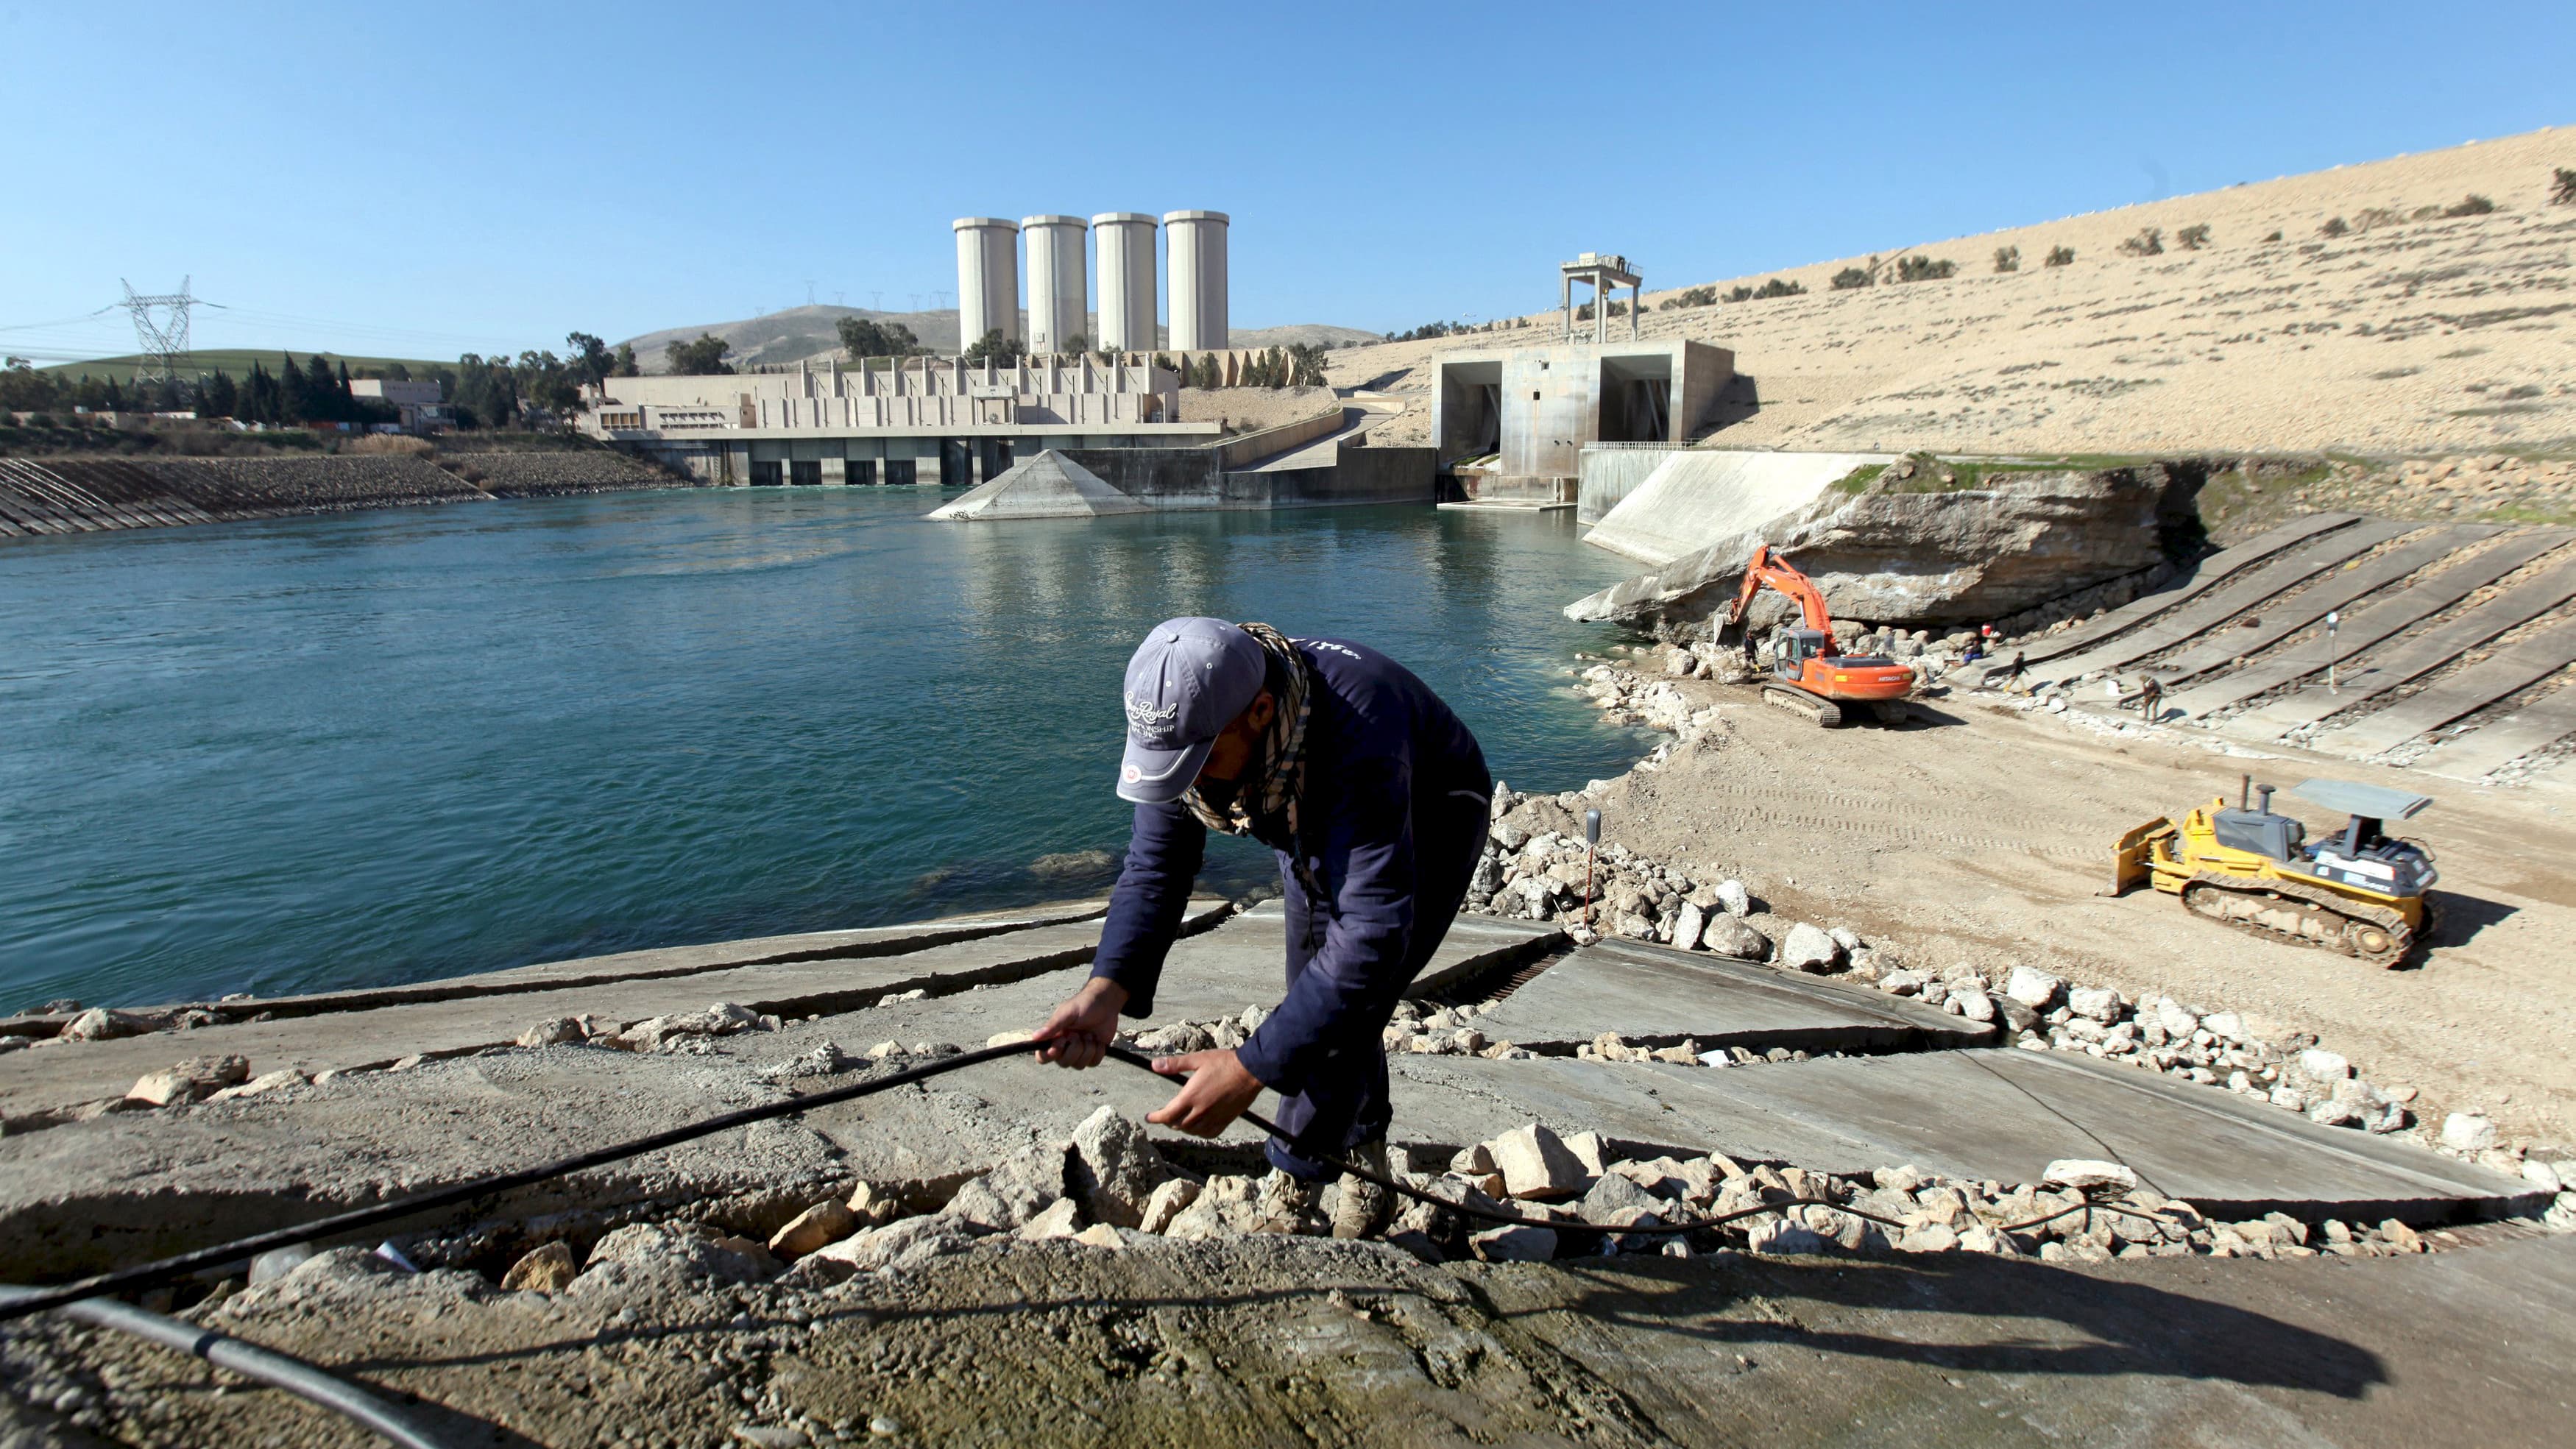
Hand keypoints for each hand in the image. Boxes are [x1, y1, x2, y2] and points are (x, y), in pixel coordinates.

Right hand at [1032, 978, 1127, 1068]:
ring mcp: (1079, 1052)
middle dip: (1074, 1049)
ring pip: (1079, 1065)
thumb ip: (1052, 1026)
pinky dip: (1098, 1052)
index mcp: (1054, 1037)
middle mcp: (1065, 1047)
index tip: (1061, 1042)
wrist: (1106, 1004)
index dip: (1049, 1054)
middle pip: (1063, 1063)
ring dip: (1087, 1049)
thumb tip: (1034, 1037)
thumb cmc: (1084, 1005)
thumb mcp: (1067, 1012)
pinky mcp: (1093, 1054)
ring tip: (1090, 1034)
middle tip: (1078, 1034)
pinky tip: (1098, 1040)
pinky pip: (1093, 1063)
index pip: (1043, 1057)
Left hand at [1146, 1049, 1265, 1137]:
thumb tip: (1154, 1064)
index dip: (1155, 1118)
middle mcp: (1201, 1110)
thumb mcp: (1197, 1059)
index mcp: (1191, 1096)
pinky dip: (1199, 1132)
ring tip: (1179, 1121)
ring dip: (1182, 1127)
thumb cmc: (1224, 1063)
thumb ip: (1175, 1064)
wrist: (1250, 1071)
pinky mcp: (1225, 1120)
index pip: (1167, 1114)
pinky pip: (1209, 1133)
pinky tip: (1198, 1127)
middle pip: (1178, 1124)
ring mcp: (1214, 1117)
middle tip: (1164, 1115)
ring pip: (1192, 1130)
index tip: (1149, 1117)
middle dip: (1168, 1121)